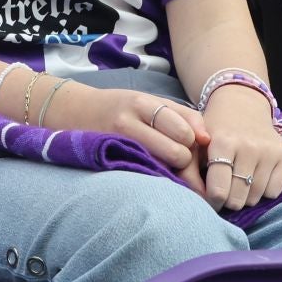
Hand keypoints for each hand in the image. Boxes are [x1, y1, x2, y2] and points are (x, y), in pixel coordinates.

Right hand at [48, 83, 211, 194]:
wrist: (74, 111)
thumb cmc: (121, 108)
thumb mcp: (150, 102)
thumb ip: (183, 116)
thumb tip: (208, 139)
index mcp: (142, 103)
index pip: (184, 130)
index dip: (194, 143)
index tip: (192, 147)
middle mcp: (128, 121)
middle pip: (177, 153)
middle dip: (185, 163)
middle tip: (182, 165)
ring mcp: (116, 142)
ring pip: (162, 168)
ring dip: (172, 174)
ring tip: (169, 172)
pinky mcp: (107, 161)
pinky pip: (143, 175)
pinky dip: (155, 179)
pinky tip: (154, 177)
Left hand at [200, 86, 281, 211]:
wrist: (241, 106)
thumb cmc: (214, 129)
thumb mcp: (195, 144)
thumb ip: (190, 170)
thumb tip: (198, 199)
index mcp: (223, 142)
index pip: (219, 189)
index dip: (212, 201)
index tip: (210, 200)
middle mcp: (249, 147)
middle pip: (238, 197)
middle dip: (228, 201)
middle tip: (223, 194)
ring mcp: (269, 152)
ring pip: (256, 197)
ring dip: (245, 197)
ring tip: (237, 184)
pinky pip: (274, 192)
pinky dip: (263, 192)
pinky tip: (253, 178)